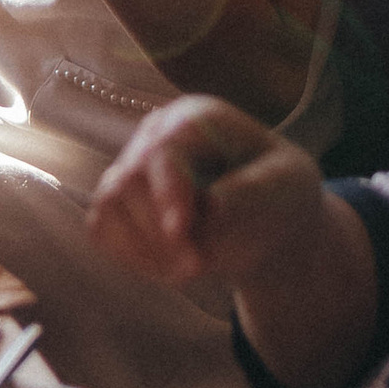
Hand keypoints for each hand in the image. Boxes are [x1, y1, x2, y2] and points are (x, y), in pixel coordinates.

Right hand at [87, 94, 322, 288]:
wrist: (265, 218)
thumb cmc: (279, 192)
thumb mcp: (287, 185)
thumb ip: (252, 192)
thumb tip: (211, 205)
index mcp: (196, 118)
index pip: (165, 150)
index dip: (168, 193)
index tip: (182, 234)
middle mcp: (155, 135)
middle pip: (129, 180)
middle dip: (157, 233)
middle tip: (195, 268)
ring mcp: (130, 166)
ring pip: (108, 206)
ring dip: (145, 249)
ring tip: (189, 269)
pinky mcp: (116, 202)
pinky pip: (102, 230)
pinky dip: (132, 256)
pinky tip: (168, 265)